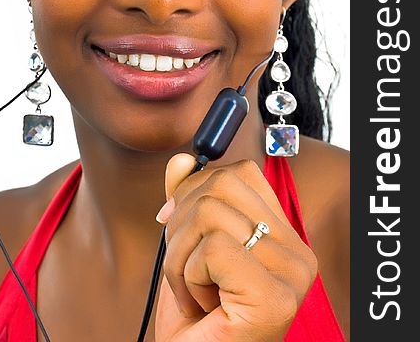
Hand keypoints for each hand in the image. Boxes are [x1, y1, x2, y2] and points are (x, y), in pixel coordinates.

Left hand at [154, 154, 317, 341]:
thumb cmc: (196, 316)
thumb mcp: (186, 246)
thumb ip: (188, 201)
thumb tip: (181, 159)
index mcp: (283, 236)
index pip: (241, 173)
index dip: (197, 189)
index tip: (176, 222)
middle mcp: (297, 252)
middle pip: (222, 184)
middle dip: (181, 222)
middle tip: (184, 266)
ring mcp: (290, 274)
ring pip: (210, 213)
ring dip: (179, 256)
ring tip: (193, 290)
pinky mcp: (273, 295)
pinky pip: (212, 247)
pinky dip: (187, 276)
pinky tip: (201, 305)